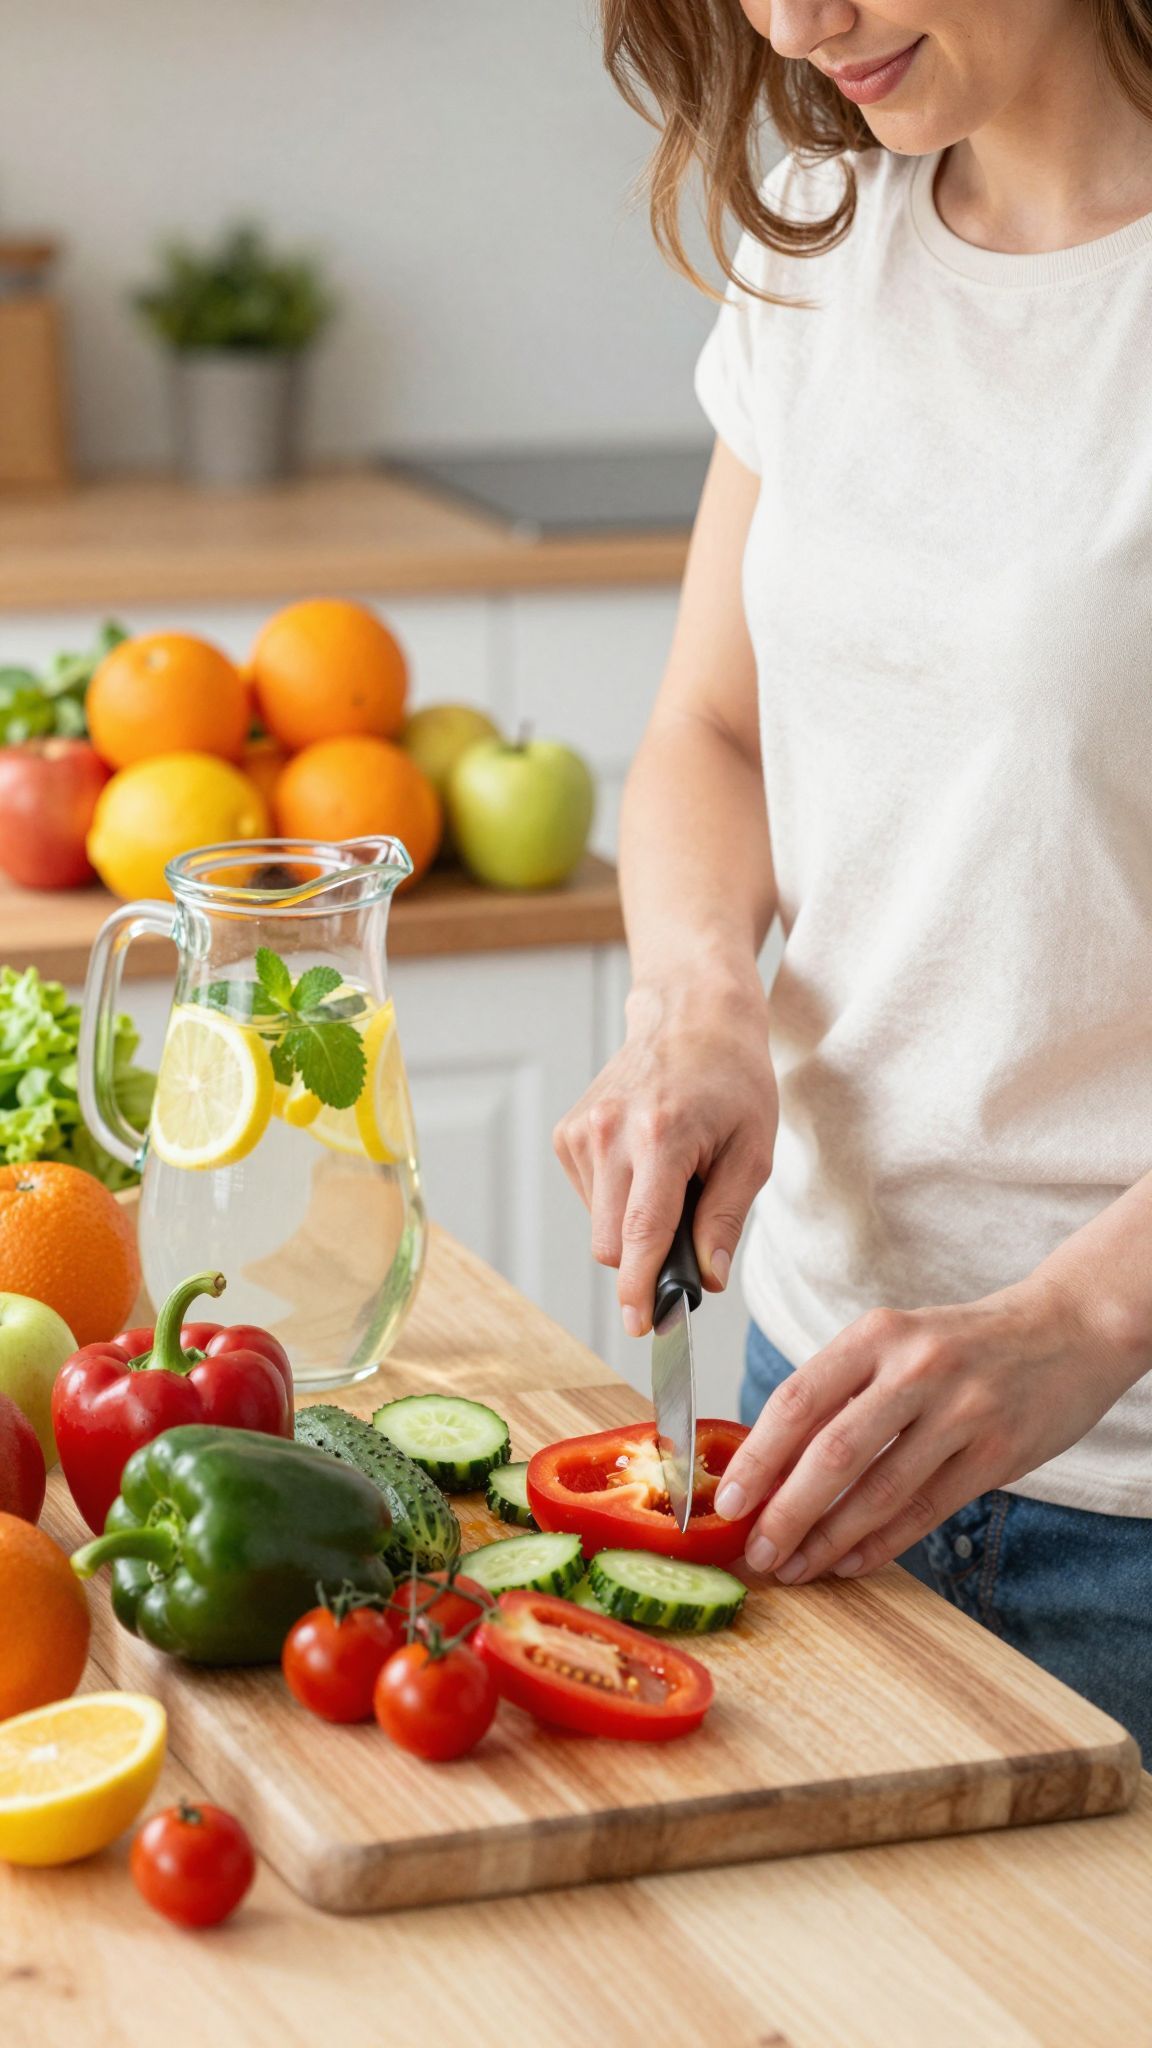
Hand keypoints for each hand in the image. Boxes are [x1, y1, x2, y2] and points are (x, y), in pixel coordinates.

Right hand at [553, 975, 776, 1333]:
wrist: (690, 1015)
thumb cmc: (732, 1078)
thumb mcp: (753, 1149)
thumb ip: (724, 1218)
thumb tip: (704, 1279)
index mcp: (661, 1136)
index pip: (642, 1233)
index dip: (641, 1289)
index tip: (642, 1326)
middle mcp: (610, 1133)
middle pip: (613, 1244)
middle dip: (648, 1260)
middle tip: (691, 1236)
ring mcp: (582, 1131)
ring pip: (601, 1227)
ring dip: (635, 1225)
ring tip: (672, 1176)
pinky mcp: (567, 1134)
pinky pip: (591, 1200)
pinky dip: (619, 1200)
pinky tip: (645, 1163)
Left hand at [715, 1276, 1138, 1582]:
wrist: (1069, 1330)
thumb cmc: (964, 1344)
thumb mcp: (898, 1341)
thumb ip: (842, 1392)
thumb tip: (771, 1463)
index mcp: (878, 1334)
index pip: (799, 1399)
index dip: (758, 1457)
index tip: (727, 1500)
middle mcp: (917, 1368)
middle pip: (834, 1452)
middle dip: (786, 1511)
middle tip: (756, 1550)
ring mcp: (962, 1411)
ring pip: (880, 1491)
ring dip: (829, 1539)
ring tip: (795, 1567)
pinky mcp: (998, 1452)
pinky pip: (927, 1509)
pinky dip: (882, 1544)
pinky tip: (850, 1564)